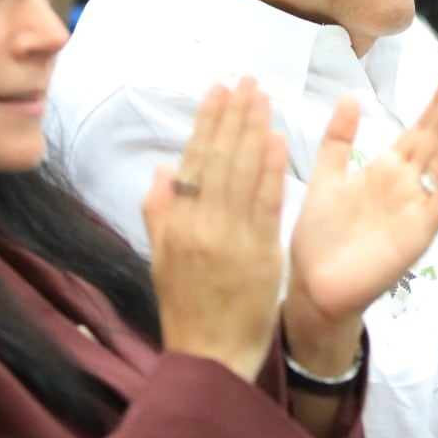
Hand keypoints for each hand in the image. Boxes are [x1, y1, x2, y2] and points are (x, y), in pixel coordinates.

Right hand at [142, 79, 286, 382]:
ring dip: (253, 130)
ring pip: (242, 173)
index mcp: (175, 225)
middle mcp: (199, 225)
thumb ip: (159, 214)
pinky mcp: (259, 253)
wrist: (210, 357)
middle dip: (233, 115)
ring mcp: (229, 238)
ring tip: (263, 97)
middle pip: (219, 159)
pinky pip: (265, 203)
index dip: (207, 123)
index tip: (218, 91)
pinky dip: (271, 169)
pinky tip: (278, 139)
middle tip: (247, 80)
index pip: (193, 161)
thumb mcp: (160, 260)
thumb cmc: (187, 309)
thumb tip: (161, 169)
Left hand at [283, 66, 437, 373]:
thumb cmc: (319, 237)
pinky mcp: (418, 233)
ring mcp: (415, 208)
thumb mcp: (325, 177)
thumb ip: (338, 139)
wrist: (311, 287)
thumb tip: (348, 95)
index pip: (420, 128)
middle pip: (437, 138)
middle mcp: (407, 185)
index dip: (437, 100)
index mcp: (387, 170)